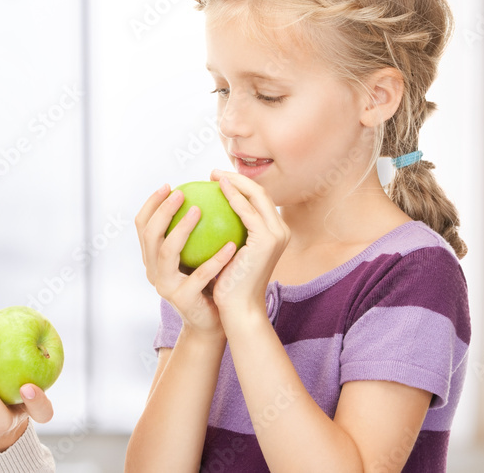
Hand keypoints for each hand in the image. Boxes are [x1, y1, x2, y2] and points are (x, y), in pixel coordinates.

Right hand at [135, 183, 237, 338]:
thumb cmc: (209, 282)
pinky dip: (216, 258)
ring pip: (167, 251)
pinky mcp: (183, 299)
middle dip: (163, 210)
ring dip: (182, 227)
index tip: (168, 185)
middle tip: (182, 193)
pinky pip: (201, 274)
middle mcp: (153, 271)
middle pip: (149, 235)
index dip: (151, 204)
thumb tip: (200, 193)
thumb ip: (191, 232)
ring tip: (199, 210)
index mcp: (152, 259)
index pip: (142, 226)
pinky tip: (232, 244)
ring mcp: (165, 287)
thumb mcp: (196, 254)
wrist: (215, 321)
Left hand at [208, 170, 290, 321]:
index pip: (258, 200)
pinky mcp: (267, 240)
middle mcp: (280, 231)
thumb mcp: (228, 254)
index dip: (240, 185)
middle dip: (238, 177)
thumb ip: (226, 233)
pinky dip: (233, 196)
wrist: (239, 309)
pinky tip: (216, 189)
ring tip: (213, 176)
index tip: (216, 179)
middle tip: (213, 173)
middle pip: (261, 192)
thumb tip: (203, 212)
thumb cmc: (228, 285)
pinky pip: (247, 211)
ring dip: (235, 181)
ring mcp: (276, 235)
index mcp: (274, 233)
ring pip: (257, 195)